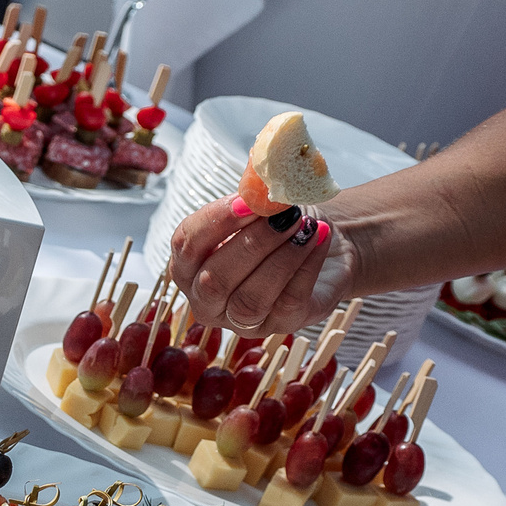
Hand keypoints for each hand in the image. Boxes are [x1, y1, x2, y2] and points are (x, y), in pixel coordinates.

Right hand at [168, 197, 355, 335]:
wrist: (320, 244)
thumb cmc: (281, 225)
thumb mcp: (261, 206)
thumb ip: (251, 196)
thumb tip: (258, 181)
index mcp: (190, 266)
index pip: (186, 246)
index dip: (215, 223)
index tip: (247, 201)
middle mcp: (208, 299)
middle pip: (215, 280)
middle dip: (252, 244)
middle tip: (284, 216)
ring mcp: (242, 320)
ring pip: (251, 299)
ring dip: (281, 259)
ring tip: (304, 228)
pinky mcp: (281, 325)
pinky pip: (289, 300)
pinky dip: (307, 266)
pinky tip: (318, 239)